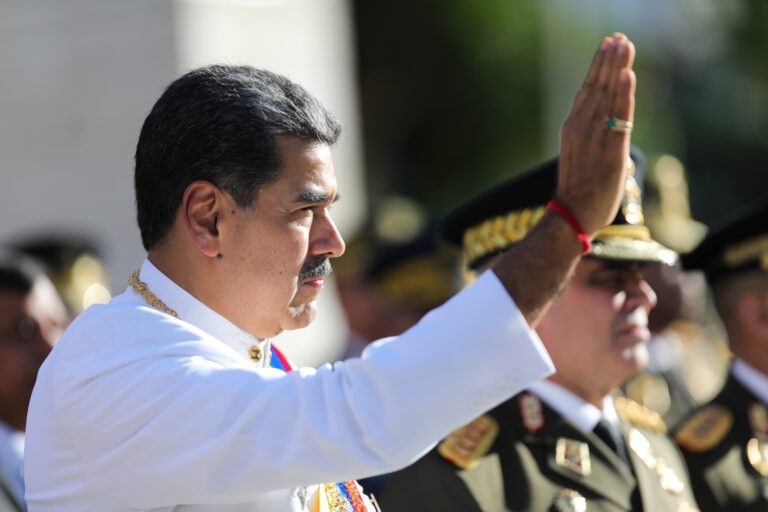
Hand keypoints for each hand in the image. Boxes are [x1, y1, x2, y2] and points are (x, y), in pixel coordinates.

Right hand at [556, 33, 635, 236]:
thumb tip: (594, 109)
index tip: (608, 45)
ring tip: (625, 46)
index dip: (599, 66)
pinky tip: (627, 75)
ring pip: (608, 97)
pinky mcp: (611, 152)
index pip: (587, 89)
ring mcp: (594, 139)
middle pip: (598, 87)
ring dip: (617, 69)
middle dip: (609, 61)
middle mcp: (580, 128)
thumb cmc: (577, 187)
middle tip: (619, 38)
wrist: (572, 214)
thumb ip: (586, 130)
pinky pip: (619, 117)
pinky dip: (623, 95)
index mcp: (571, 127)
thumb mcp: (576, 153)